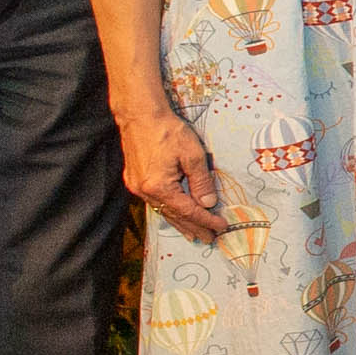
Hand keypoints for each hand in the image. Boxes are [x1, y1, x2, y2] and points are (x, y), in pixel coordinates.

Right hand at [118, 106, 228, 241]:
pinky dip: (168, 210)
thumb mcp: (193, 155)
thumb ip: (201, 181)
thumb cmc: (167, 131)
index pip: (188, 211)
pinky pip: (155, 201)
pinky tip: (175, 215)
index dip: (206, 220)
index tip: (221, 227)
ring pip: (163, 210)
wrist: (140, 115)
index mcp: (159, 187)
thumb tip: (208, 203)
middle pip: (174, 215)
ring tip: (194, 234)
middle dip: (193, 228)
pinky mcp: (134, 180)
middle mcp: (145, 191)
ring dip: (180, 222)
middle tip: (209, 239)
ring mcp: (137, 186)